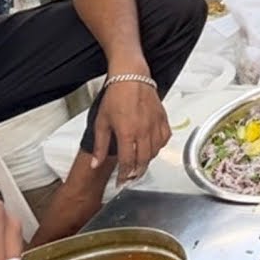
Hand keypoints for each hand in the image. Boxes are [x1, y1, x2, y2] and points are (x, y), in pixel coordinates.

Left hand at [90, 69, 171, 183]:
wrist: (131, 78)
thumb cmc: (115, 97)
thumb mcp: (101, 122)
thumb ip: (100, 146)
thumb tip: (95, 164)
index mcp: (126, 133)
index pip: (128, 162)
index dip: (125, 175)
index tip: (121, 182)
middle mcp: (143, 131)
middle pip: (144, 160)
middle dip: (137, 172)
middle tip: (131, 177)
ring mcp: (155, 125)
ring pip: (155, 152)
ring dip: (147, 161)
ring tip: (140, 164)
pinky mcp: (163, 119)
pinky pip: (164, 139)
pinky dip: (159, 147)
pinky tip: (152, 148)